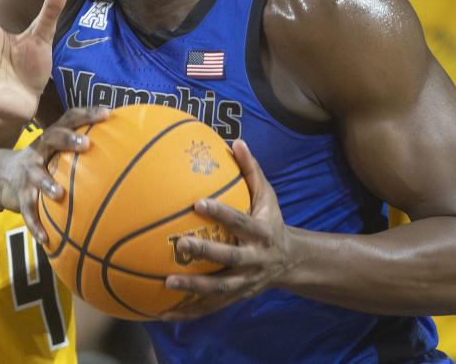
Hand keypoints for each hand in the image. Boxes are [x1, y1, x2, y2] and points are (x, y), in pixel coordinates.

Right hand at [0, 106, 108, 244]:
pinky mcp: (19, 195)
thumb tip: (126, 153)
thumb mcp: (58, 152)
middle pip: (51, 137)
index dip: (87, 114)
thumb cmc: (44, 163)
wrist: (1, 176)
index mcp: (51, 137)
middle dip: (68, 139)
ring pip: (36, 176)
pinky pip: (28, 210)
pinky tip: (46, 239)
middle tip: (86, 144)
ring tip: (59, 194)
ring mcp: (27, 172)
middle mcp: (39, 150)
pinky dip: (36, 224)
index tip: (107, 113)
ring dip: (47, 183)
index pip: (69, 118)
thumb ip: (82, 150)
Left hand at [159, 139, 289, 319]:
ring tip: (167, 283)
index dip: (221, 213)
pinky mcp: (236, 298)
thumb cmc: (271, 221)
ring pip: (220, 289)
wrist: (291, 262)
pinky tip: (163, 314)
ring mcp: (246, 282)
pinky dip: (188, 312)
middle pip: (230, 258)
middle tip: (179, 244)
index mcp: (261, 233)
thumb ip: (252, 170)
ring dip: (194, 288)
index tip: (198, 202)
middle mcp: (255, 260)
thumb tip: (236, 141)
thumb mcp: (268, 196)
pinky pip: (210, 307)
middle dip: (206, 253)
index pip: (240, 221)